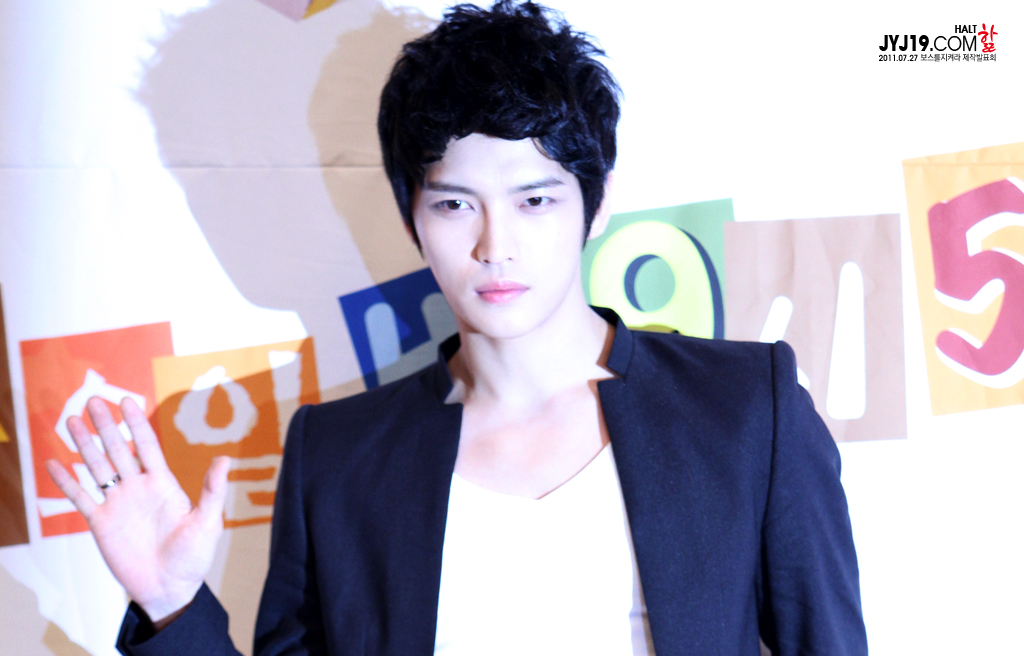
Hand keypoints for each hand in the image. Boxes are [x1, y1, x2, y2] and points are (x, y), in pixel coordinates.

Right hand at [46, 396, 230, 622]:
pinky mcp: (101, 524)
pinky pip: (80, 498)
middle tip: (93, 400)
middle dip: (106, 426)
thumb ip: (212, 491)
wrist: (170, 589)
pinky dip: (66, 482)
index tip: (127, 401)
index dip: (137, 424)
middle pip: (118, 450)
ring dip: (84, 445)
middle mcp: (138, 488)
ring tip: (70, 420)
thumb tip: (223, 459)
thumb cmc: (193, 557)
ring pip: (97, 468)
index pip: (147, 446)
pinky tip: (53, 464)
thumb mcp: (207, 523)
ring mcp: (118, 504)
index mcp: (163, 484)